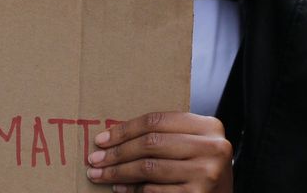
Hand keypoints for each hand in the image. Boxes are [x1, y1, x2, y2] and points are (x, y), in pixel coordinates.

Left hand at [85, 112, 232, 192]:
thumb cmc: (200, 167)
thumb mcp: (190, 144)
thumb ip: (163, 136)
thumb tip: (111, 139)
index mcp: (209, 126)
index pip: (156, 121)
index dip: (124, 130)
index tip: (101, 140)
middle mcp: (212, 147)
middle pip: (150, 144)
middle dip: (117, 153)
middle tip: (94, 160)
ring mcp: (207, 173)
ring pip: (149, 168)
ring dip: (119, 173)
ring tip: (100, 174)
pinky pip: (156, 191)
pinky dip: (134, 190)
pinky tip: (120, 188)